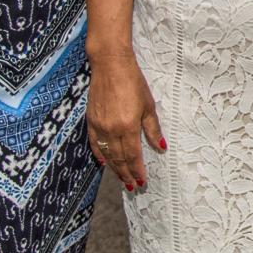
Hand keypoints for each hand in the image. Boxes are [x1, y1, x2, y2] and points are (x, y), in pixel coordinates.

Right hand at [87, 47, 163, 190]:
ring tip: (122, 179)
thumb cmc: (133, 82)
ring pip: (107, 154)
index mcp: (128, 126)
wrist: (110, 65)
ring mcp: (99, 126)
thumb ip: (153, 129)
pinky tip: (104, 163)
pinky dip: (100, 154)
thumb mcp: (148, 105)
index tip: (142, 181)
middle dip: (126, 174)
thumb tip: (161, 147)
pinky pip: (95, 143)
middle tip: (133, 186)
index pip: (133, 156)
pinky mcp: (91, 120)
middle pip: (119, 159)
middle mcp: (111, 130)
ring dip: (115, 168)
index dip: (137, 170)